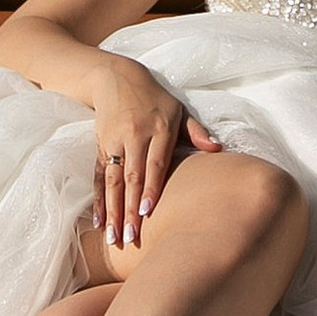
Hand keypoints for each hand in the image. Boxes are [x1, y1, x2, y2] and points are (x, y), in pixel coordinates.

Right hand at [91, 60, 218, 248]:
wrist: (116, 77)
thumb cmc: (154, 98)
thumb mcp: (178, 109)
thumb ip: (196, 131)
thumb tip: (218, 149)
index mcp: (158, 129)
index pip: (154, 164)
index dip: (151, 189)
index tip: (147, 213)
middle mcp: (134, 136)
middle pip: (132, 178)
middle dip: (130, 210)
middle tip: (130, 238)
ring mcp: (114, 142)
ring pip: (112, 181)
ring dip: (113, 211)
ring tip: (113, 237)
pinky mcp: (100, 146)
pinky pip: (98, 176)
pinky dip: (98, 199)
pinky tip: (98, 221)